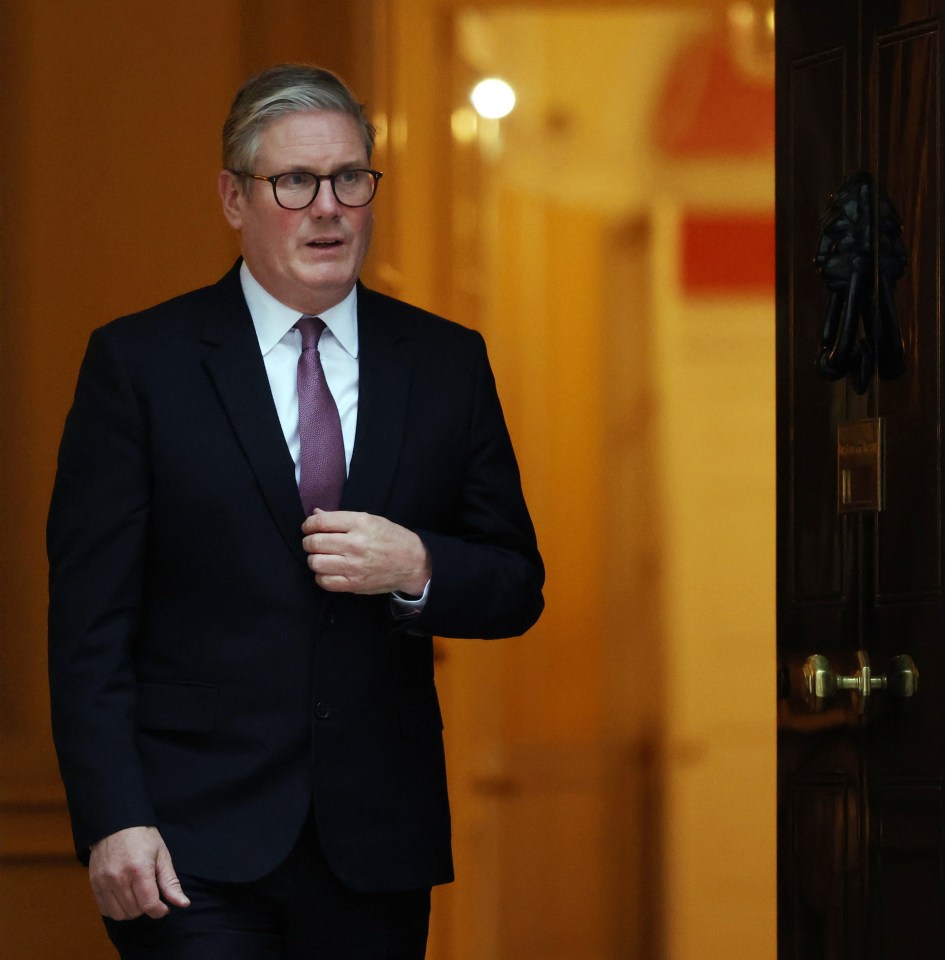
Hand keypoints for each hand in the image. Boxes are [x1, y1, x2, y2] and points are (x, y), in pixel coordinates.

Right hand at [89, 825, 189, 920]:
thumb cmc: (143, 837)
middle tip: (152, 896)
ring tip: (138, 897)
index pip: (149, 904)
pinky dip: (117, 909)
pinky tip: (125, 898)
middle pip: (134, 911)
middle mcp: (119, 879)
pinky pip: (105, 910)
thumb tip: (183, 904)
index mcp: (139, 870)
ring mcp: (104, 883)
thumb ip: (170, 882)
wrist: (116, 824)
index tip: (164, 907)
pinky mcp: (94, 885)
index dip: (160, 911)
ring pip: (119, 914)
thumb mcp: (162, 856)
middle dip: (147, 908)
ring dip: (132, 911)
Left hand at [301, 510, 430, 595]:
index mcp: (359, 523)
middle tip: (312, 542)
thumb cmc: (392, 538)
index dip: (308, 524)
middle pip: (315, 543)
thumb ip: (342, 518)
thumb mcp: (370, 520)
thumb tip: (316, 514)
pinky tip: (328, 570)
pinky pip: (324, 581)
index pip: (321, 522)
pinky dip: (321, 576)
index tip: (308, 527)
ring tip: (321, 556)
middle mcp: (355, 544)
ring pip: (315, 563)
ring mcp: (354, 566)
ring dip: (314, 559)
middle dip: (308, 542)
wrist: (412, 563)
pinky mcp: (354, 584)